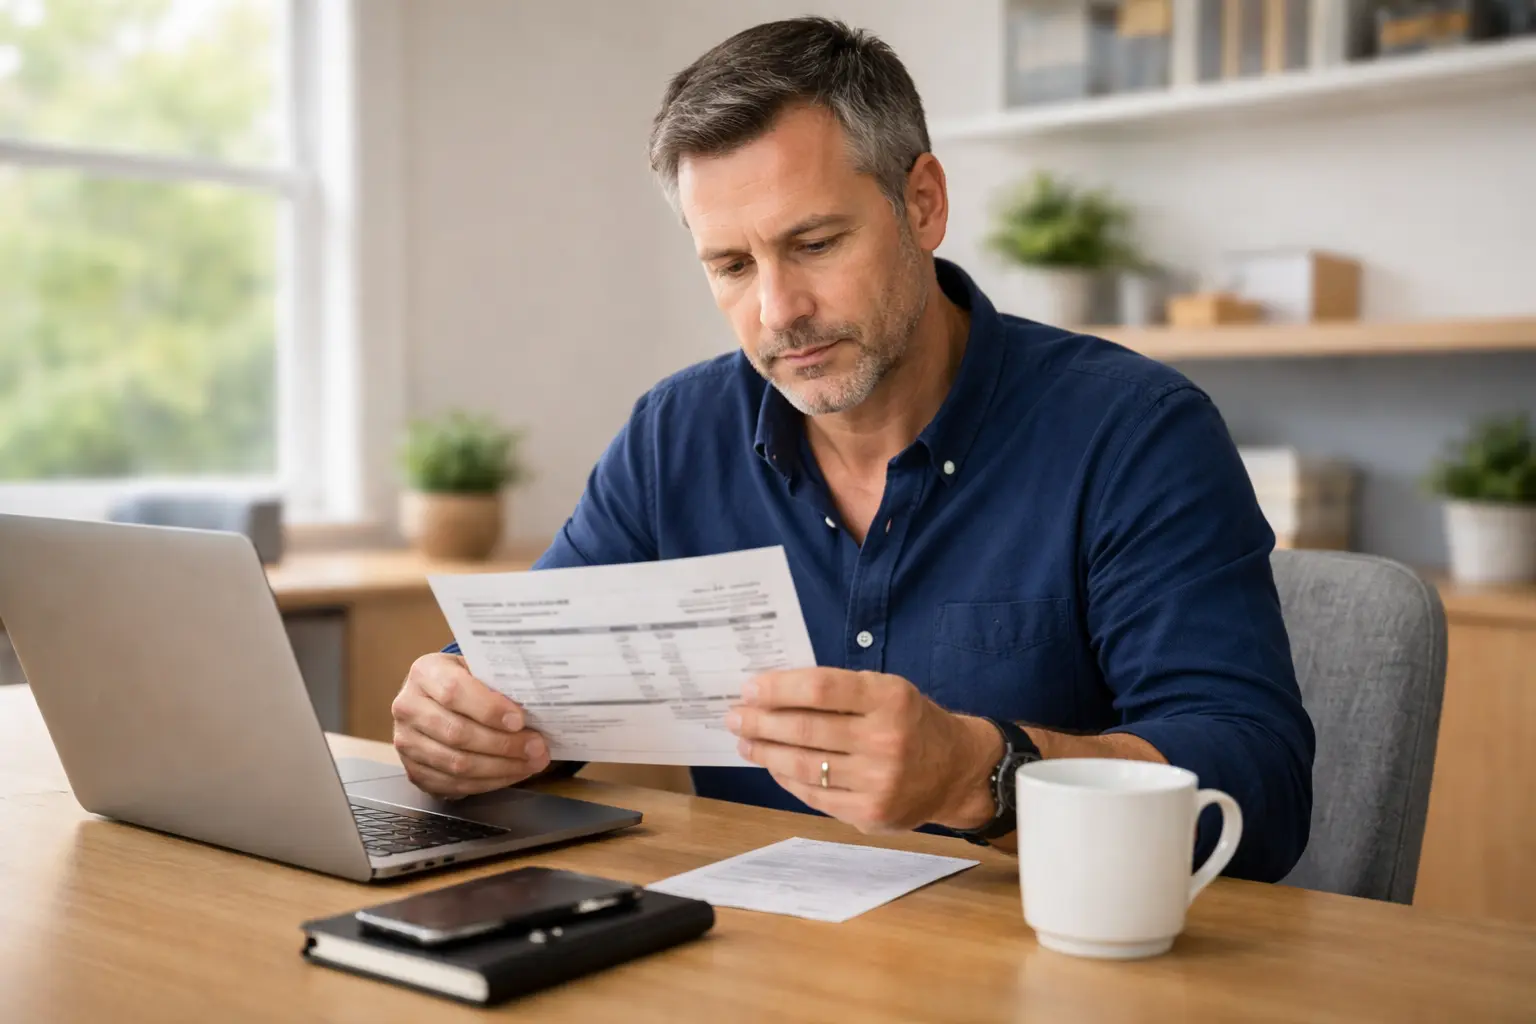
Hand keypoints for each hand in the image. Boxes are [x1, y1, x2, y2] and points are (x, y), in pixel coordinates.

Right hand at [391, 653, 552, 797]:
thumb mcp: (477, 669)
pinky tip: (510, 774)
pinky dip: (487, 783)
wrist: (432, 698)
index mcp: (425, 673)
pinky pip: (453, 784)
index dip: (489, 709)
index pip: (454, 692)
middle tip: (536, 748)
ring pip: (456, 764)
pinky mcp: (413, 770)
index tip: (520, 720)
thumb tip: (537, 705)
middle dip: (503, 745)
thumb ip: (497, 683)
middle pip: (457, 733)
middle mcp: (408, 707)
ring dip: (500, 768)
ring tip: (530, 763)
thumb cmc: (463, 681)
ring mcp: (406, 742)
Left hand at [726, 668, 1000, 833]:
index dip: (777, 689)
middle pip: (804, 729)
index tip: (750, 689)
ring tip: (746, 742)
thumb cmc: (912, 723)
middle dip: (760, 722)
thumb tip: (773, 692)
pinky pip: (814, 794)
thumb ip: (839, 691)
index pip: (819, 690)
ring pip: (803, 765)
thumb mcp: (888, 691)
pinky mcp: (870, 813)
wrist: (957, 771)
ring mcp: (877, 781)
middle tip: (735, 717)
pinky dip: (786, 778)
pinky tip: (773, 766)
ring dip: (765, 752)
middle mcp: (885, 739)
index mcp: (889, 698)